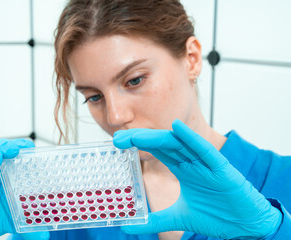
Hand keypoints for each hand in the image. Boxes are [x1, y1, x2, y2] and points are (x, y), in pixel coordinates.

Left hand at [113, 120, 281, 238]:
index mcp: (183, 169)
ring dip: (157, 137)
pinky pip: (204, 151)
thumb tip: (127, 227)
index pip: (157, 151)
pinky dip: (191, 138)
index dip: (139, 144)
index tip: (117, 142)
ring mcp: (206, 164)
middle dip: (141, 139)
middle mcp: (192, 162)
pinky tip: (176, 127)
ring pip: (180, 144)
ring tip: (136, 135)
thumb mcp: (178, 218)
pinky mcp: (221, 169)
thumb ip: (155, 221)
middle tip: (119, 138)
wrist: (246, 226)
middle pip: (163, 144)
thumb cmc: (217, 216)